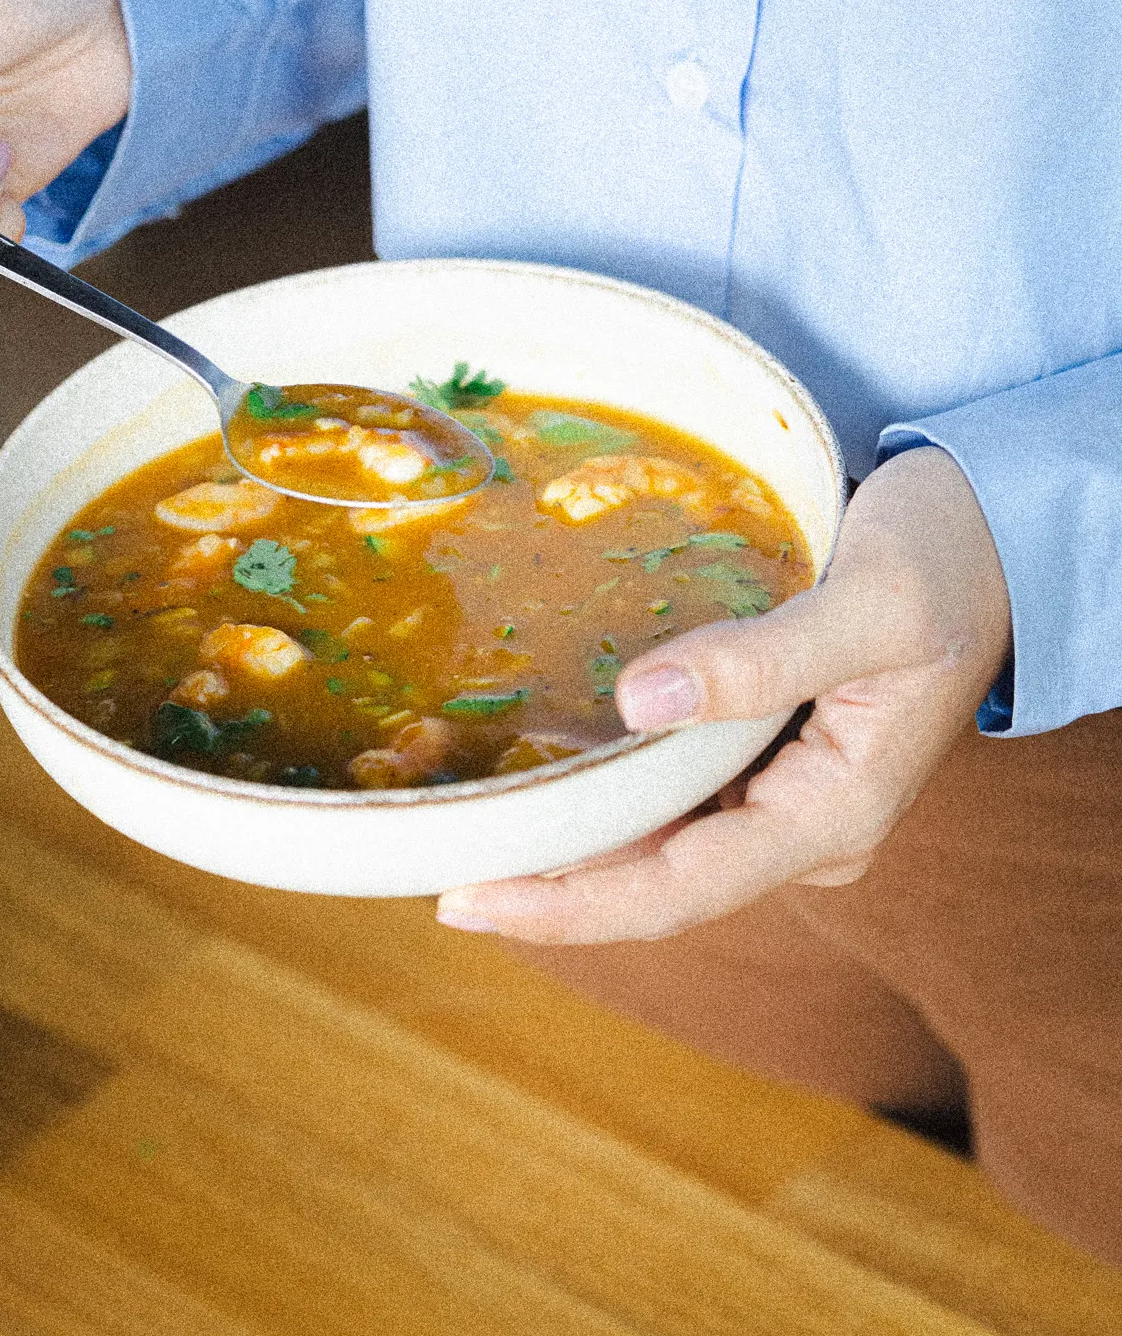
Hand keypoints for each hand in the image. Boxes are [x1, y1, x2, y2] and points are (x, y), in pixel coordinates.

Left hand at [437, 446, 1011, 943]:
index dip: (570, 906)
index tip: (468, 903)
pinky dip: (608, 787)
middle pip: (657, 877)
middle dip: (551, 882)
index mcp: (834, 813)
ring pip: (660, 839)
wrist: (1001, 531)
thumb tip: (637, 705)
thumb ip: (762, 660)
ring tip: (467, 824)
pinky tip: (544, 770)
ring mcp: (785, 794)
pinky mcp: (769, 754)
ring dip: (572, 837)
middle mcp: (802, 824)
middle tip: (437, 863)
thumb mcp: (871, 605)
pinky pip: (675, 790)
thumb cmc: (951, 560)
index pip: (679, 888)